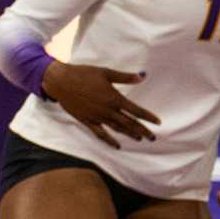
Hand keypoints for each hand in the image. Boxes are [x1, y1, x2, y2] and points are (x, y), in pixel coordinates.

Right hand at [40, 61, 158, 147]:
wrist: (61, 82)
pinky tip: (117, 145)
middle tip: (153, 137)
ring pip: (117, 129)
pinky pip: (101, 134)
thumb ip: (125, 77)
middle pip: (129, 123)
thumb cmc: (83, 74)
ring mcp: (97, 117)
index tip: (158, 122)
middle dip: (142, 130)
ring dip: (129, 134)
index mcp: (114, 98)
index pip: (136, 110)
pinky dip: (109, 141)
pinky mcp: (87, 121)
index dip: (148, 117)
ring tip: (139, 139)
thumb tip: (142, 76)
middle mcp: (107, 110)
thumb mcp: (106, 73)